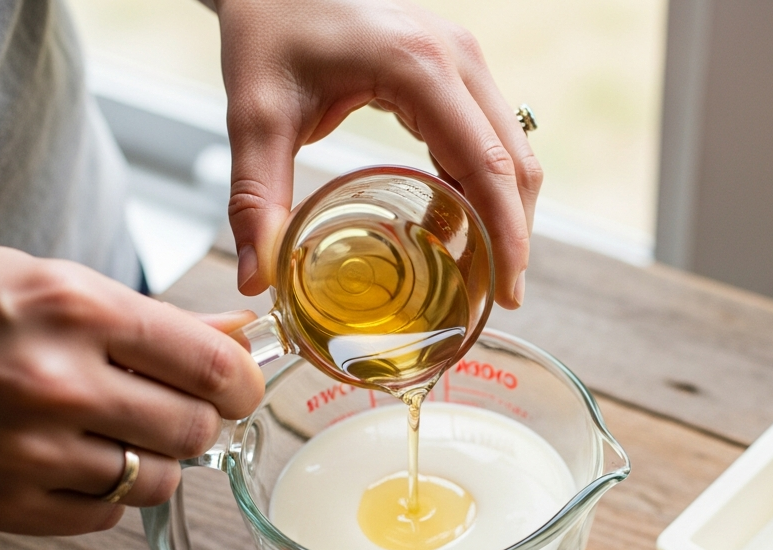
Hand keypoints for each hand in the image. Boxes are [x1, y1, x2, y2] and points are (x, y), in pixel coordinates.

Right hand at [0, 246, 263, 534]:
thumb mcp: (52, 284)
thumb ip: (154, 320)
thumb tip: (238, 338)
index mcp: (77, 310)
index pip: (212, 365)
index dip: (241, 382)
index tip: (237, 386)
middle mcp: (57, 381)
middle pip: (194, 429)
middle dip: (200, 422)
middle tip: (179, 409)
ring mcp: (27, 450)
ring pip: (157, 480)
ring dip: (153, 460)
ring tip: (117, 432)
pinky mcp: (0, 503)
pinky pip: (102, 518)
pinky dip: (104, 495)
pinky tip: (76, 460)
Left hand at [216, 0, 541, 307]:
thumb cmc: (268, 28)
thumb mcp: (257, 114)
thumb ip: (257, 198)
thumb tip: (257, 278)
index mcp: (419, 67)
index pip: (488, 166)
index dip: (507, 235)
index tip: (508, 291)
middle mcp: (458, 58)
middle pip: (515, 163)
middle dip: (515, 235)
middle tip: (500, 297)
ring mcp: (464, 59)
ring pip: (512, 150)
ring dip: (506, 211)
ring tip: (483, 271)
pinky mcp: (457, 66)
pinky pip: (491, 135)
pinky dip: (486, 186)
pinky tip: (461, 225)